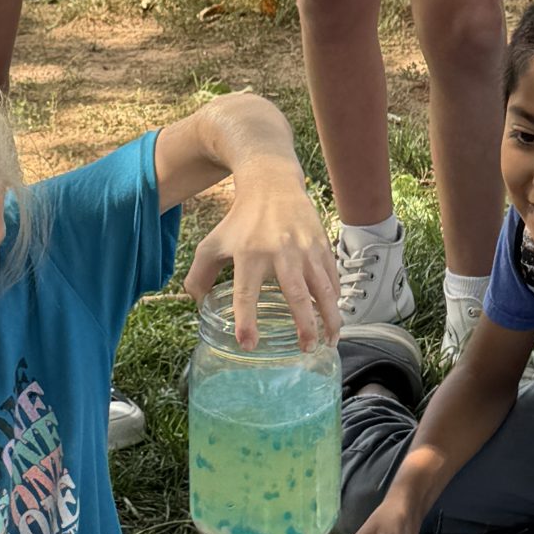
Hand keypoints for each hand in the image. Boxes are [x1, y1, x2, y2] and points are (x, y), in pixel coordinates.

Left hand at [184, 162, 340, 349]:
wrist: (272, 184)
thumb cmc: (240, 220)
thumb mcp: (212, 243)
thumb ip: (199, 275)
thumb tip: (198, 304)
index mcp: (250, 255)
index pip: (246, 294)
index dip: (246, 320)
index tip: (248, 344)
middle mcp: (281, 253)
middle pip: (296, 295)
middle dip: (304, 325)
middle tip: (306, 349)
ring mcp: (306, 250)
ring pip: (323, 290)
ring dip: (329, 318)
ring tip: (329, 342)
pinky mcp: (322, 247)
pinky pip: (332, 279)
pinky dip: (334, 301)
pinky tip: (333, 318)